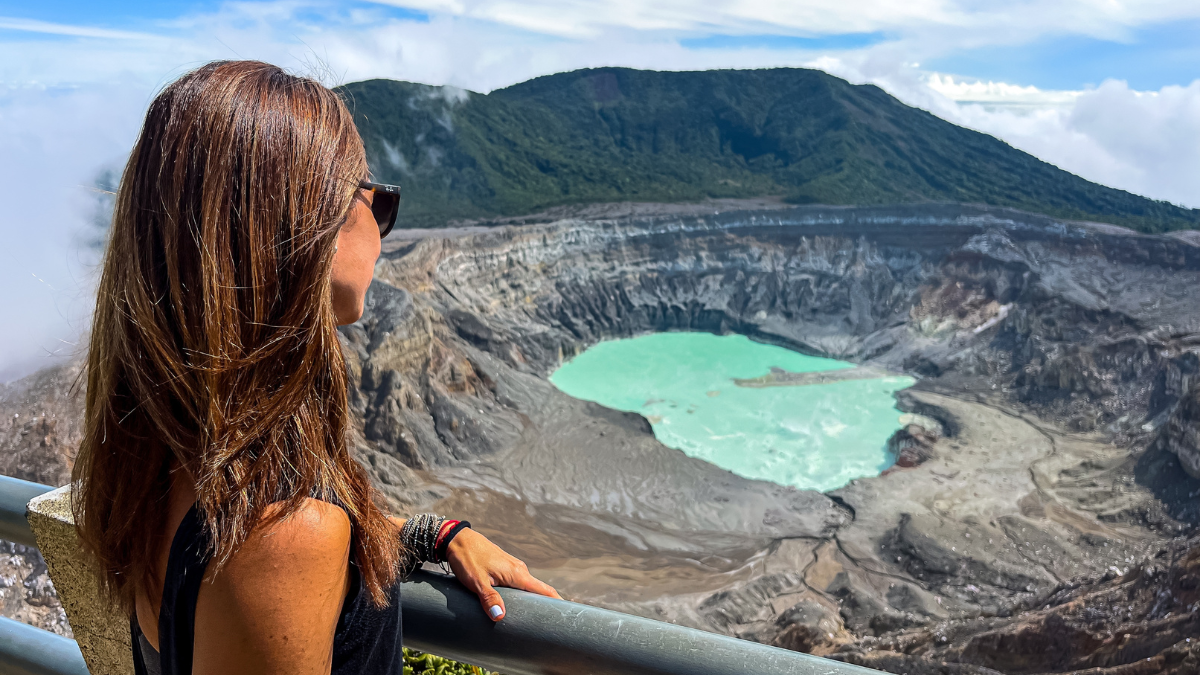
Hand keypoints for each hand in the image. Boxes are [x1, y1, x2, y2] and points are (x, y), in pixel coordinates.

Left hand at [444, 528, 561, 621]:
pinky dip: (521, 594)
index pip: (545, 590)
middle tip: (549, 625)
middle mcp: (519, 569)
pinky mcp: (504, 568)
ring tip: (533, 619)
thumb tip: (500, 617)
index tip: (567, 616)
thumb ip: (489, 599)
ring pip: (527, 587)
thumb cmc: (467, 558)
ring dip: (532, 600)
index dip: (558, 603)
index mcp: (517, 573)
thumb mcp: (477, 582)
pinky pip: (518, 583)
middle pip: (539, 590)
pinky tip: (514, 604)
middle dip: (546, 606)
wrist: (457, 539)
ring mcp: (512, 568)